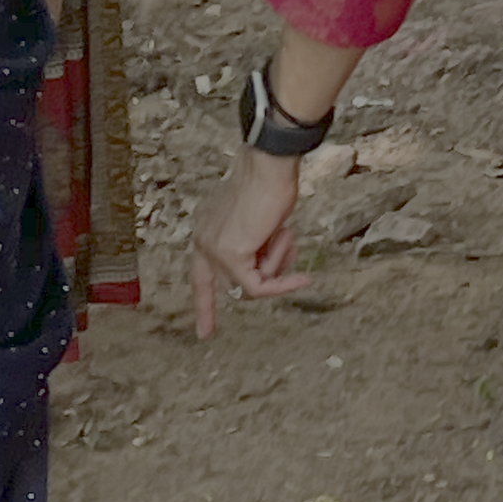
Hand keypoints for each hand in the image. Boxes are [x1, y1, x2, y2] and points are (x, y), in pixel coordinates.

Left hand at [191, 148, 308, 337]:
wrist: (269, 168)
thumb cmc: (269, 187)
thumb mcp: (258, 225)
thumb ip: (252, 250)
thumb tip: (262, 279)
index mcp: (205, 231)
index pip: (200, 277)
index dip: (205, 306)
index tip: (204, 333)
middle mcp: (202, 241)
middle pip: (233, 282)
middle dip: (270, 274)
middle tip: (287, 266)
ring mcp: (213, 249)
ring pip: (252, 282)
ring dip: (278, 263)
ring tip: (284, 233)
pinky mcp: (229, 255)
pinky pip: (259, 285)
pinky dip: (282, 284)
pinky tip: (302, 278)